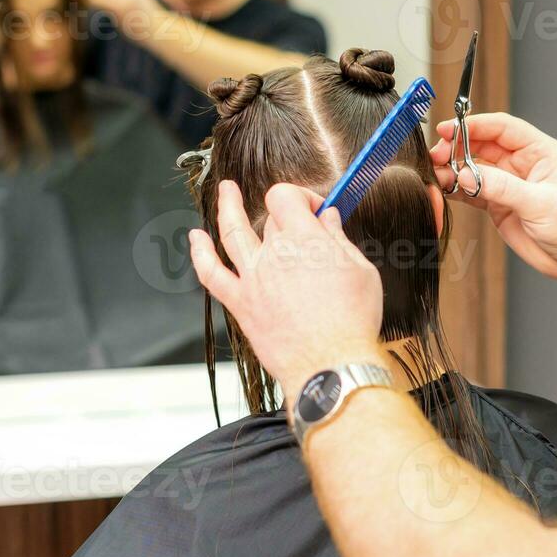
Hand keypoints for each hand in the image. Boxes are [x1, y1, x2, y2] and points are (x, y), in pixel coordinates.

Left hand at [188, 180, 386, 403]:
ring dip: (226, 207)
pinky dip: (200, 254)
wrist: (331, 365)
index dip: (301, 197)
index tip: (315, 212)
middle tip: (302, 230)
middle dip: (286, 219)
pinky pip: (211, 274)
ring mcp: (253, 278)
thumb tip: (328, 219)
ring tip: (226, 192)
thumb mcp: (361, 271)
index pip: (286, 197)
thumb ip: (339, 241)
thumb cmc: (352, 322)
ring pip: (232, 232)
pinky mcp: (241, 304)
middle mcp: (274, 253)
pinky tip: (195, 239)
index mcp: (305, 239)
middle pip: (269, 219)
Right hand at [428, 113, 556, 283]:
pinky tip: (443, 190)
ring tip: (436, 175)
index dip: (474, 125)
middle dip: (457, 147)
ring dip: (453, 169)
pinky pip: (472, 191)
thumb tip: (467, 174)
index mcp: (539, 151)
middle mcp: (522, 164)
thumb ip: (503, 188)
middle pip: (482, 145)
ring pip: (473, 168)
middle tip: (437, 156)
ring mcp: (509, 185)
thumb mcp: (540, 204)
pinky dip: (456, 190)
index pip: (502, 128)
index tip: (449, 129)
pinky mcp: (499, 206)